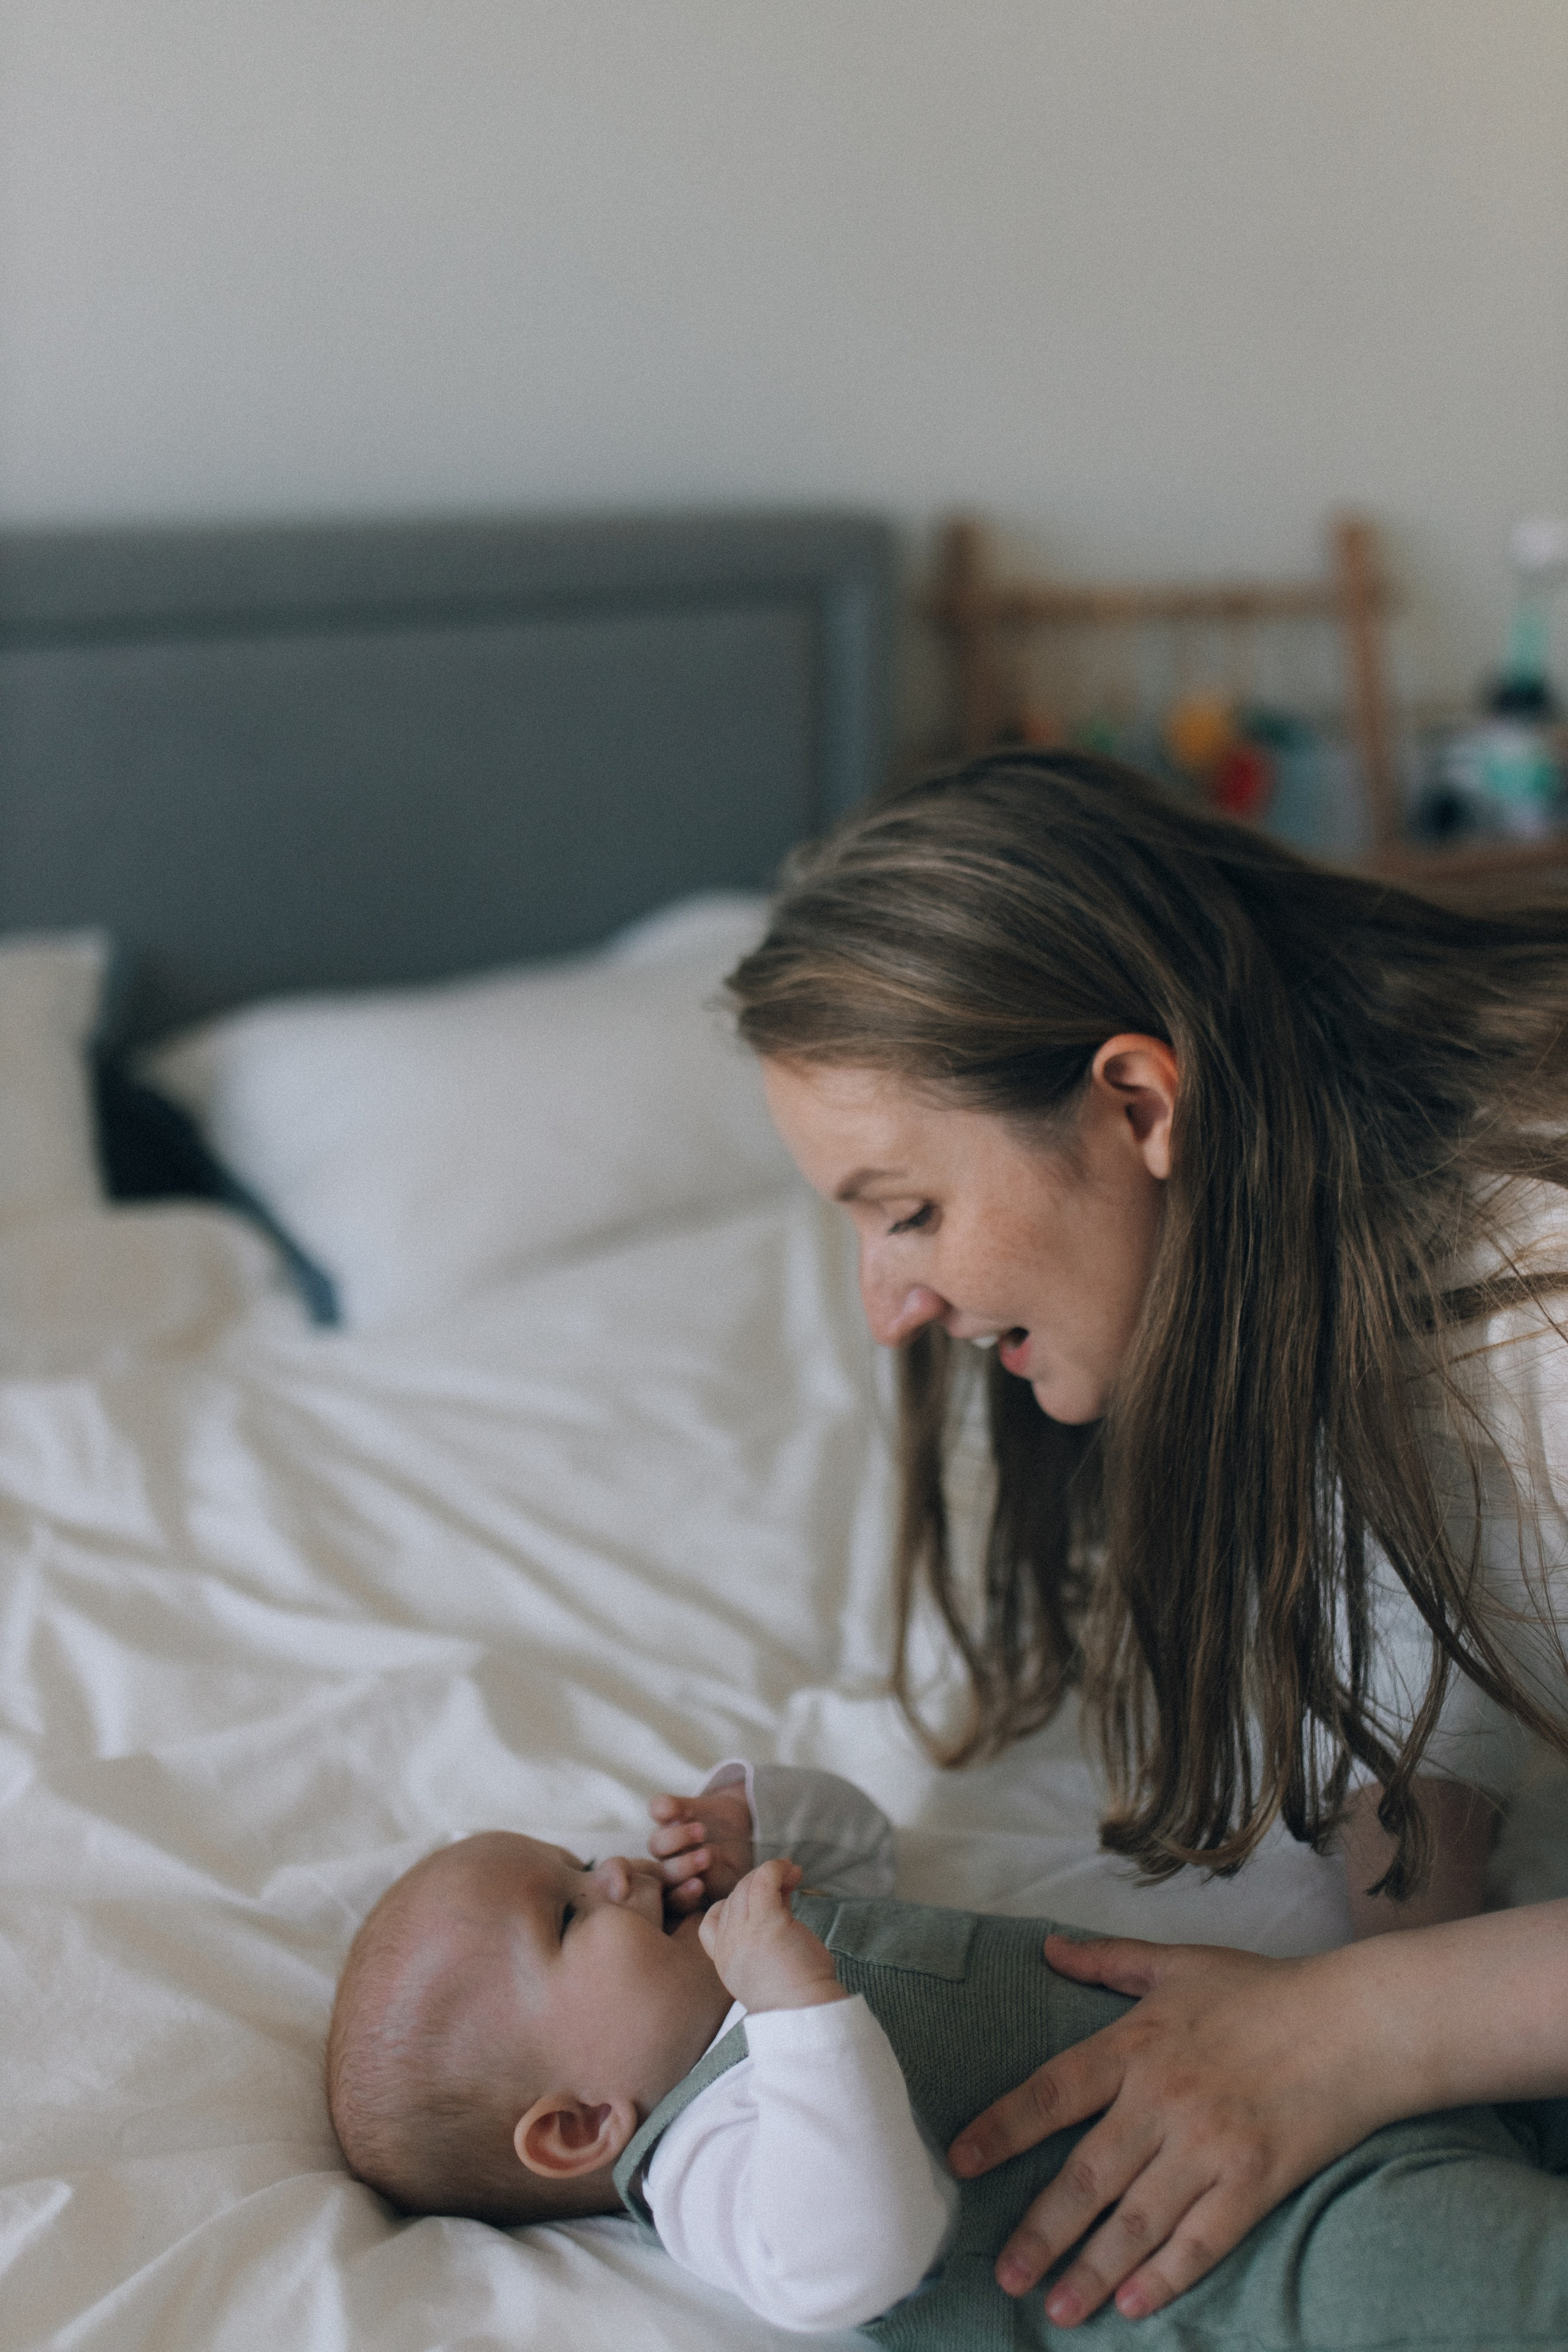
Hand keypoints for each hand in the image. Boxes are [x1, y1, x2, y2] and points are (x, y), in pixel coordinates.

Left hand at [648, 1782, 754, 1911]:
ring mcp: (666, 1841)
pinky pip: (657, 1809)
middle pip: (662, 1873)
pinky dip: (665, 1808)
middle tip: (705, 1857)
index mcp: (683, 1892)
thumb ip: (718, 1879)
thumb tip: (705, 1871)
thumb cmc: (735, 1862)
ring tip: (701, 1831)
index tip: (698, 1886)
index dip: (682, 1896)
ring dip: (676, 1838)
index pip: (674, 1902)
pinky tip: (677, 1809)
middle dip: (681, 1867)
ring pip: (657, 1843)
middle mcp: (669, 1868)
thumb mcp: (734, 1874)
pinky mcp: (669, 1814)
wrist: (737, 1827)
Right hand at [699, 1859, 847, 2012]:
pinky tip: (793, 1870)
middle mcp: (729, 1946)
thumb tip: (780, 1893)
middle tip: (786, 1880)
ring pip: (745, 1887)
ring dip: (770, 1873)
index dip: (734, 1903)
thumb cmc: (797, 1995)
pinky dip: (777, 1868)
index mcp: (725, 1962)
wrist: (806, 2014)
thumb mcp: (769, 1963)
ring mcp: (744, 1934)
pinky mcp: (766, 1922)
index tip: (760, 1901)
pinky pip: (764, 1880)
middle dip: (757, 1883)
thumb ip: (766, 1931)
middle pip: (733, 1898)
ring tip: (792, 1873)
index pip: (713, 1920)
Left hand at [949, 1933, 1399, 2326]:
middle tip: (1003, 2274)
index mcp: (1136, 2044)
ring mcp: (1209, 2146)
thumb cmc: (1263, 1992)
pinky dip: (1165, 2275)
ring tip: (1056, 2309)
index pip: (1052, 2091)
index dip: (1003, 2127)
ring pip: (1137, 2220)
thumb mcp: (1178, 1965)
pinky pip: (1201, 2240)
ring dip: (1092, 2269)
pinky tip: (1132, 2304)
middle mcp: (1163, 2100)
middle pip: (1087, 2175)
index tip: (961, 2161)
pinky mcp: (1254, 2182)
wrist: (1354, 2023)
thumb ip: (1108, 1962)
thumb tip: (1049, 1949)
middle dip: (1040, 2230)